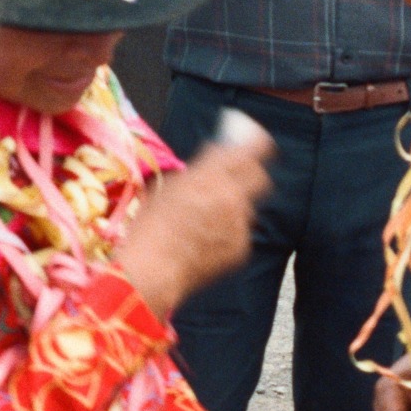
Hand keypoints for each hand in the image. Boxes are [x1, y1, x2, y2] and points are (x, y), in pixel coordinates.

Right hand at [113, 125, 275, 318]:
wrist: (153, 268)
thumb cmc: (150, 225)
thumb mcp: (169, 187)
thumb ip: (198, 172)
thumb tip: (214, 159)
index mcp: (209, 174)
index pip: (250, 151)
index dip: (256, 144)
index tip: (255, 142)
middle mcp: (230, 195)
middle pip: (260, 177)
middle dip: (252, 175)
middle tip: (236, 180)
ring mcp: (239, 223)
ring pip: (247, 208)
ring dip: (234, 208)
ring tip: (207, 221)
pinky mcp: (241, 247)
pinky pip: (240, 233)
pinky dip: (228, 234)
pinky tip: (204, 242)